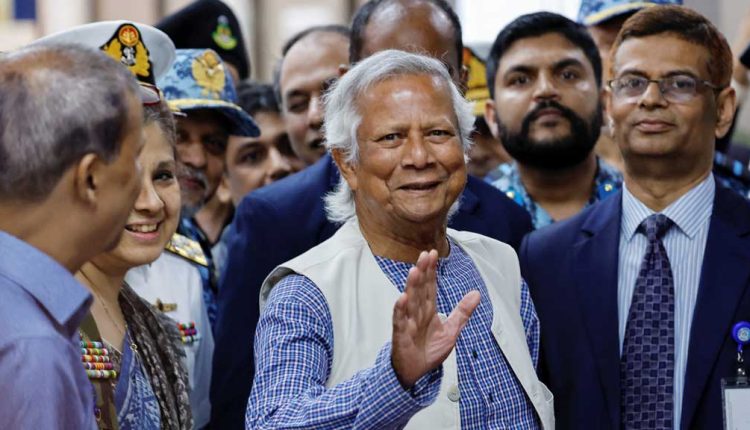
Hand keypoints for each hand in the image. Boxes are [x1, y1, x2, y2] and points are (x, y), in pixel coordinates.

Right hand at [391, 249, 480, 388]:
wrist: (417, 373)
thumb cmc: (430, 350)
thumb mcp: (451, 330)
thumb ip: (462, 312)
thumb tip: (477, 293)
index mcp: (428, 309)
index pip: (429, 286)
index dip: (431, 270)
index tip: (432, 253)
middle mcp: (417, 312)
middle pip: (419, 289)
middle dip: (422, 272)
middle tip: (424, 255)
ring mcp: (408, 322)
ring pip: (410, 301)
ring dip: (411, 286)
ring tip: (414, 271)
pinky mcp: (401, 335)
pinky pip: (400, 321)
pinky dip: (400, 310)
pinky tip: (402, 298)